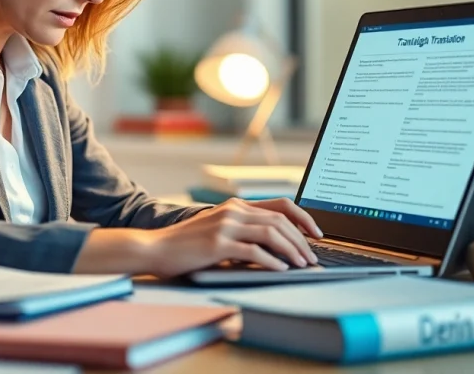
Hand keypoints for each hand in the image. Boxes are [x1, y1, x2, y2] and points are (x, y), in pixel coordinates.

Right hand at [143, 198, 323, 278]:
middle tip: (312, 257)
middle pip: (281, 220)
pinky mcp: (218, 243)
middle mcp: (233, 211)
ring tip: (303, 265)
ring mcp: (225, 225)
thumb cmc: (187, 245)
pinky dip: (272, 260)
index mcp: (236, 205)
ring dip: (292, 250)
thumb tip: (276, 246)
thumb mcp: (218, 230)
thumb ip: (243, 231)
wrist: (156, 248)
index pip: (281, 205)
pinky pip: (254, 250)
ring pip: (271, 233)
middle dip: (302, 240)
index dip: (304, 218)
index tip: (317, 234)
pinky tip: (281, 270)